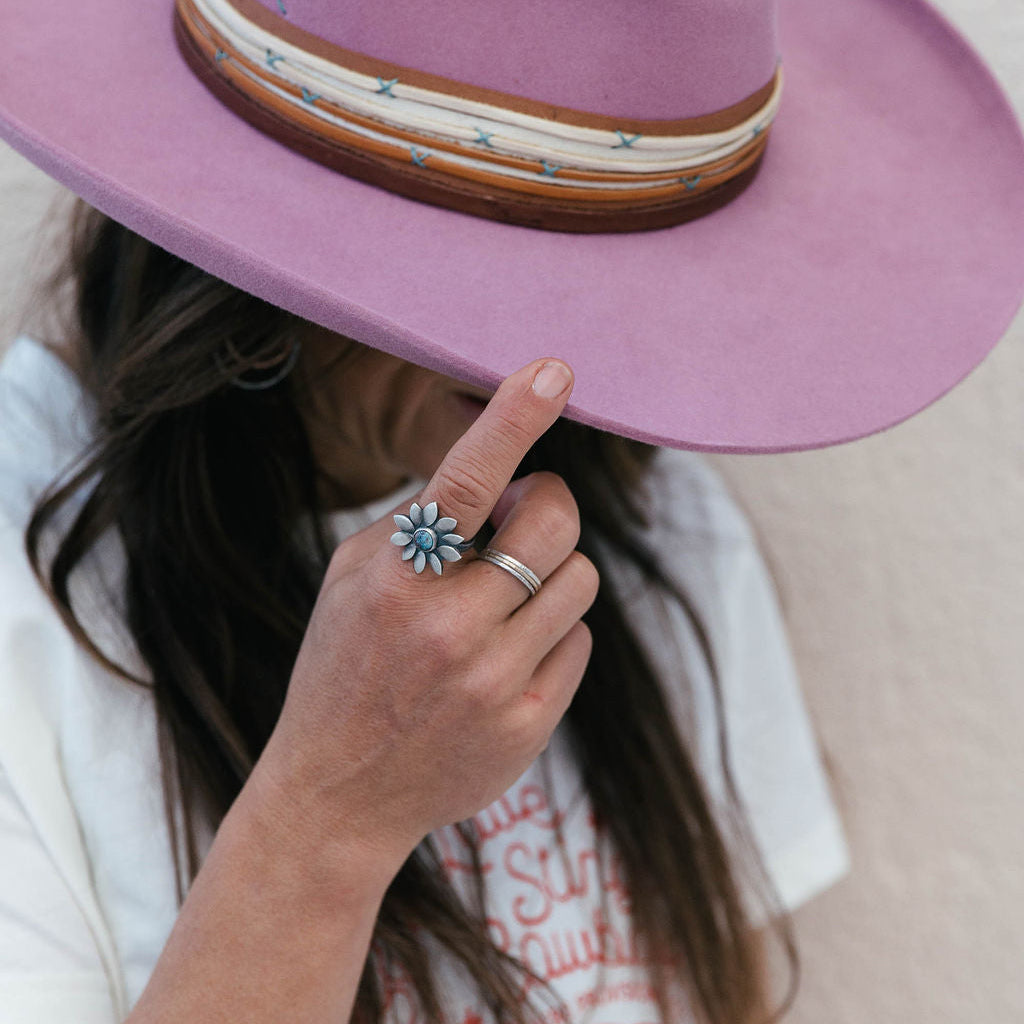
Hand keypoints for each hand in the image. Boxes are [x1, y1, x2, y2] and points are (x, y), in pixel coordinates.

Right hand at [256, 358, 598, 865]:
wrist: (339, 795)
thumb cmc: (343, 668)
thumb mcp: (351, 579)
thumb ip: (422, 522)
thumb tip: (511, 481)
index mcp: (395, 580)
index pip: (468, 479)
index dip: (514, 416)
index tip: (555, 371)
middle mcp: (449, 628)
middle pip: (556, 522)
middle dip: (548, 507)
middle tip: (523, 519)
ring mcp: (494, 681)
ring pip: (580, 580)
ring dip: (553, 573)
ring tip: (507, 599)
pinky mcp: (528, 724)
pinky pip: (578, 641)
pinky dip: (552, 634)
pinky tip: (508, 656)